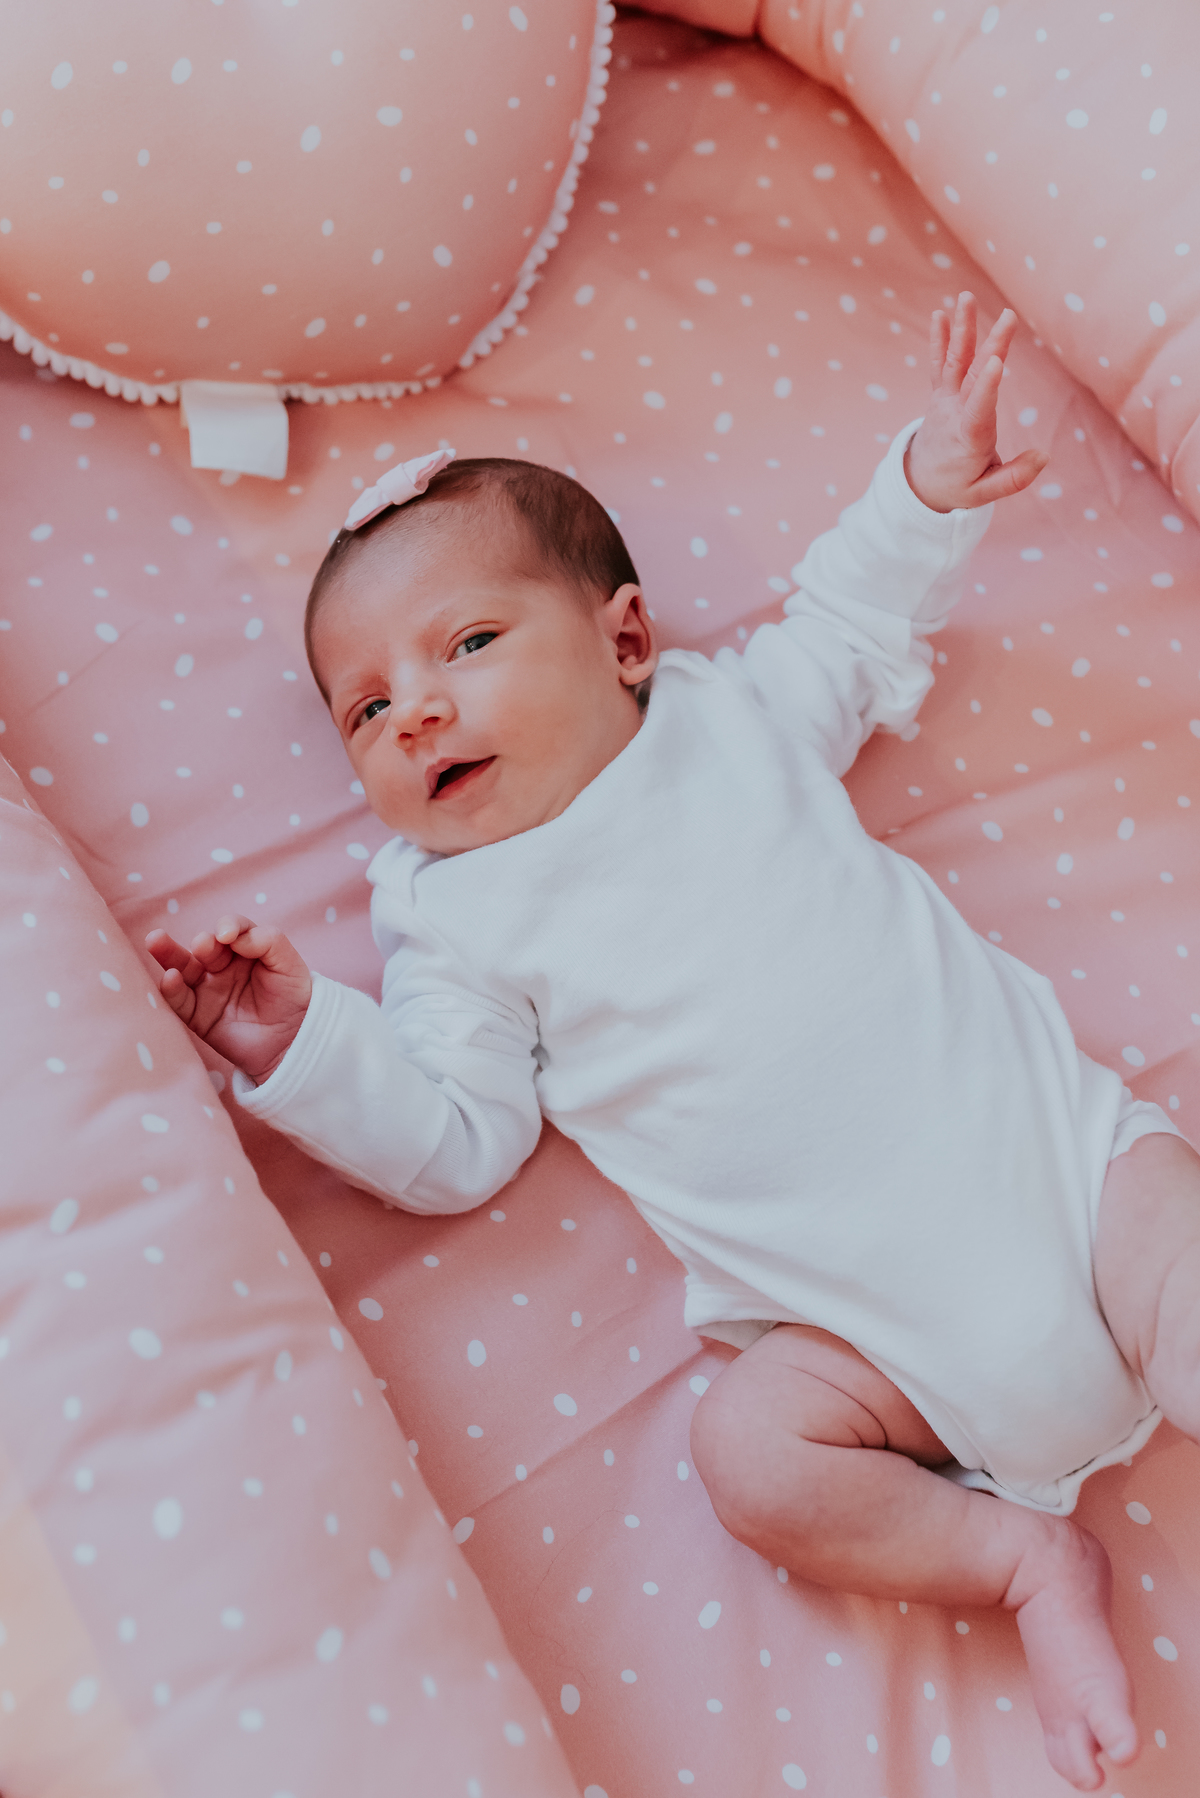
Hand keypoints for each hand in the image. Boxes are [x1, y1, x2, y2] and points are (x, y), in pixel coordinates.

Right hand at [146, 915, 312, 1085]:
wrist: (294, 1042)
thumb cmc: (294, 998)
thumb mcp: (289, 964)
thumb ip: (268, 941)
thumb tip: (233, 936)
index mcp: (244, 949)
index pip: (232, 929)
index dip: (229, 926)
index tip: (228, 935)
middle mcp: (222, 966)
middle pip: (203, 946)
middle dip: (202, 943)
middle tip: (203, 945)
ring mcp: (207, 990)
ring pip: (182, 968)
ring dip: (168, 954)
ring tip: (156, 940)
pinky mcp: (198, 1016)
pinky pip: (180, 1001)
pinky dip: (170, 990)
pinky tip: (169, 978)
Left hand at [904, 292, 1047, 512]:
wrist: (919, 482)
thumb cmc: (957, 486)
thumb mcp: (984, 493)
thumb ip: (1013, 478)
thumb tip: (1043, 457)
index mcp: (968, 439)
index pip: (978, 411)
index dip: (986, 388)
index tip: (996, 362)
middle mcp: (954, 414)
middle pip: (973, 377)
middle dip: (991, 346)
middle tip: (1007, 316)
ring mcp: (944, 401)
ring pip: (954, 362)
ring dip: (962, 329)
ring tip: (965, 298)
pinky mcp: (939, 394)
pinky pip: (939, 364)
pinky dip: (939, 339)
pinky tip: (941, 313)